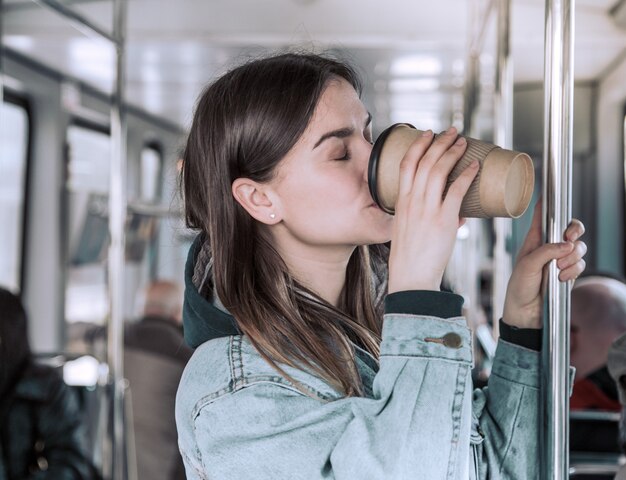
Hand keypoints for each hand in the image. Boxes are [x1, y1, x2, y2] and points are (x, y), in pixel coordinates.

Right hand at [388, 127, 479, 292]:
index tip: (426, 134)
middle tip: (452, 131)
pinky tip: (475, 166)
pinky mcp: (442, 220)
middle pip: (425, 162)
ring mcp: (426, 210)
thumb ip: (430, 219)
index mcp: (401, 202)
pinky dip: (466, 175)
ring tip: (463, 142)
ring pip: (439, 171)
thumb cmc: (410, 258)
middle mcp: (412, 202)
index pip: (406, 165)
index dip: (417, 146)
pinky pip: (456, 191)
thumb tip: (459, 215)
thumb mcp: (408, 231)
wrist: (411, 278)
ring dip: (452, 152)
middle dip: (439, 142)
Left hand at [502, 199, 586, 328]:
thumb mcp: (527, 266)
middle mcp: (549, 247)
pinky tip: (562, 278)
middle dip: (574, 231)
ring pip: (578, 247)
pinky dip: (574, 270)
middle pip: (570, 229)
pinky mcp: (569, 273)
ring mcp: (560, 260)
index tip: (548, 196)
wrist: (525, 313)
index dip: (547, 206)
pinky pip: (580, 264)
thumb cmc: (519, 287)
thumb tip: (567, 244)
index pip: (542, 218)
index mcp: (534, 240)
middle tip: (569, 238)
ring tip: (558, 269)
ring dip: (572, 257)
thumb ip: (546, 252)